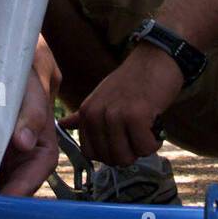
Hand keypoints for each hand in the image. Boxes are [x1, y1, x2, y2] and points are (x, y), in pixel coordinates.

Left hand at [0, 35, 61, 195]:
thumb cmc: (14, 57)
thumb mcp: (29, 80)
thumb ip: (31, 110)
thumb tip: (24, 142)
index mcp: (44, 128)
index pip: (43, 164)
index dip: (28, 184)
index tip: (7, 199)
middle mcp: (26, 138)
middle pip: (21, 173)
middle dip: (5, 190)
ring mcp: (4, 138)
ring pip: (1, 169)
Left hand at [62, 43, 181, 165]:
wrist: (155, 59)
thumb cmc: (131, 82)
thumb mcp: (101, 98)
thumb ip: (83, 116)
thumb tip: (62, 125)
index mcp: (86, 112)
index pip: (91, 154)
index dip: (110, 152)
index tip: (122, 138)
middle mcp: (96, 114)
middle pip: (110, 159)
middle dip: (129, 151)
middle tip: (137, 130)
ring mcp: (115, 115)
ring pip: (127, 157)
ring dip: (142, 147)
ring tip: (145, 126)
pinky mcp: (136, 116)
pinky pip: (145, 148)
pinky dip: (155, 141)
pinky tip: (154, 123)